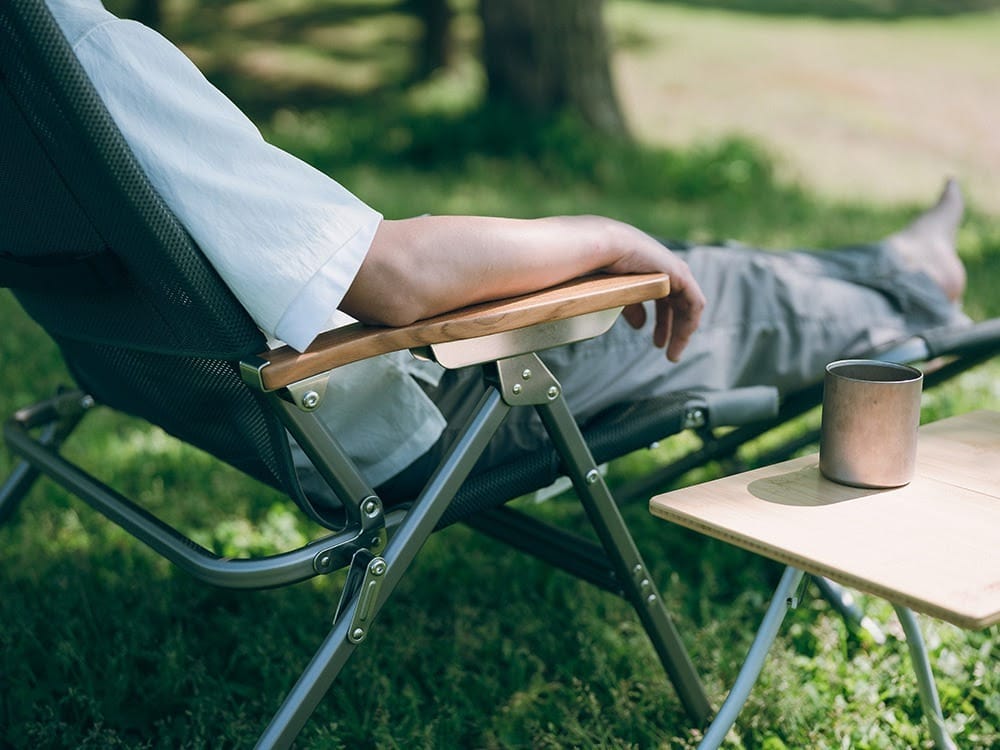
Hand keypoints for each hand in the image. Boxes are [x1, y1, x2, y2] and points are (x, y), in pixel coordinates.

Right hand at [602, 223, 704, 361]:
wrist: (608, 248)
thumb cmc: (604, 265)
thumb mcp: (621, 293)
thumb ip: (633, 308)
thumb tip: (640, 326)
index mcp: (654, 272)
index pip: (667, 301)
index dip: (664, 324)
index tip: (658, 344)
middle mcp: (668, 271)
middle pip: (678, 306)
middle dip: (674, 331)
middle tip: (669, 353)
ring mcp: (677, 271)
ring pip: (689, 307)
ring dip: (683, 332)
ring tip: (672, 353)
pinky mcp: (682, 275)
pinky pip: (695, 303)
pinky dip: (690, 322)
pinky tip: (683, 336)